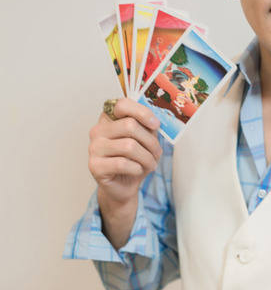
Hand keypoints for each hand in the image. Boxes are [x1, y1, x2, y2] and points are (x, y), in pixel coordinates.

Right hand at [88, 98, 161, 248]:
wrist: (124, 185)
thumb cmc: (134, 159)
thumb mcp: (145, 139)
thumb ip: (148, 127)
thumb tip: (155, 121)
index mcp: (109, 119)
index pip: (122, 104)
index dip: (142, 112)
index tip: (155, 125)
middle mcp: (98, 130)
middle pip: (130, 125)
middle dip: (150, 141)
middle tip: (157, 151)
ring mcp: (94, 148)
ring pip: (129, 146)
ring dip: (146, 157)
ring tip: (150, 163)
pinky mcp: (94, 166)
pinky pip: (123, 164)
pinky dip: (137, 168)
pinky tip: (137, 170)